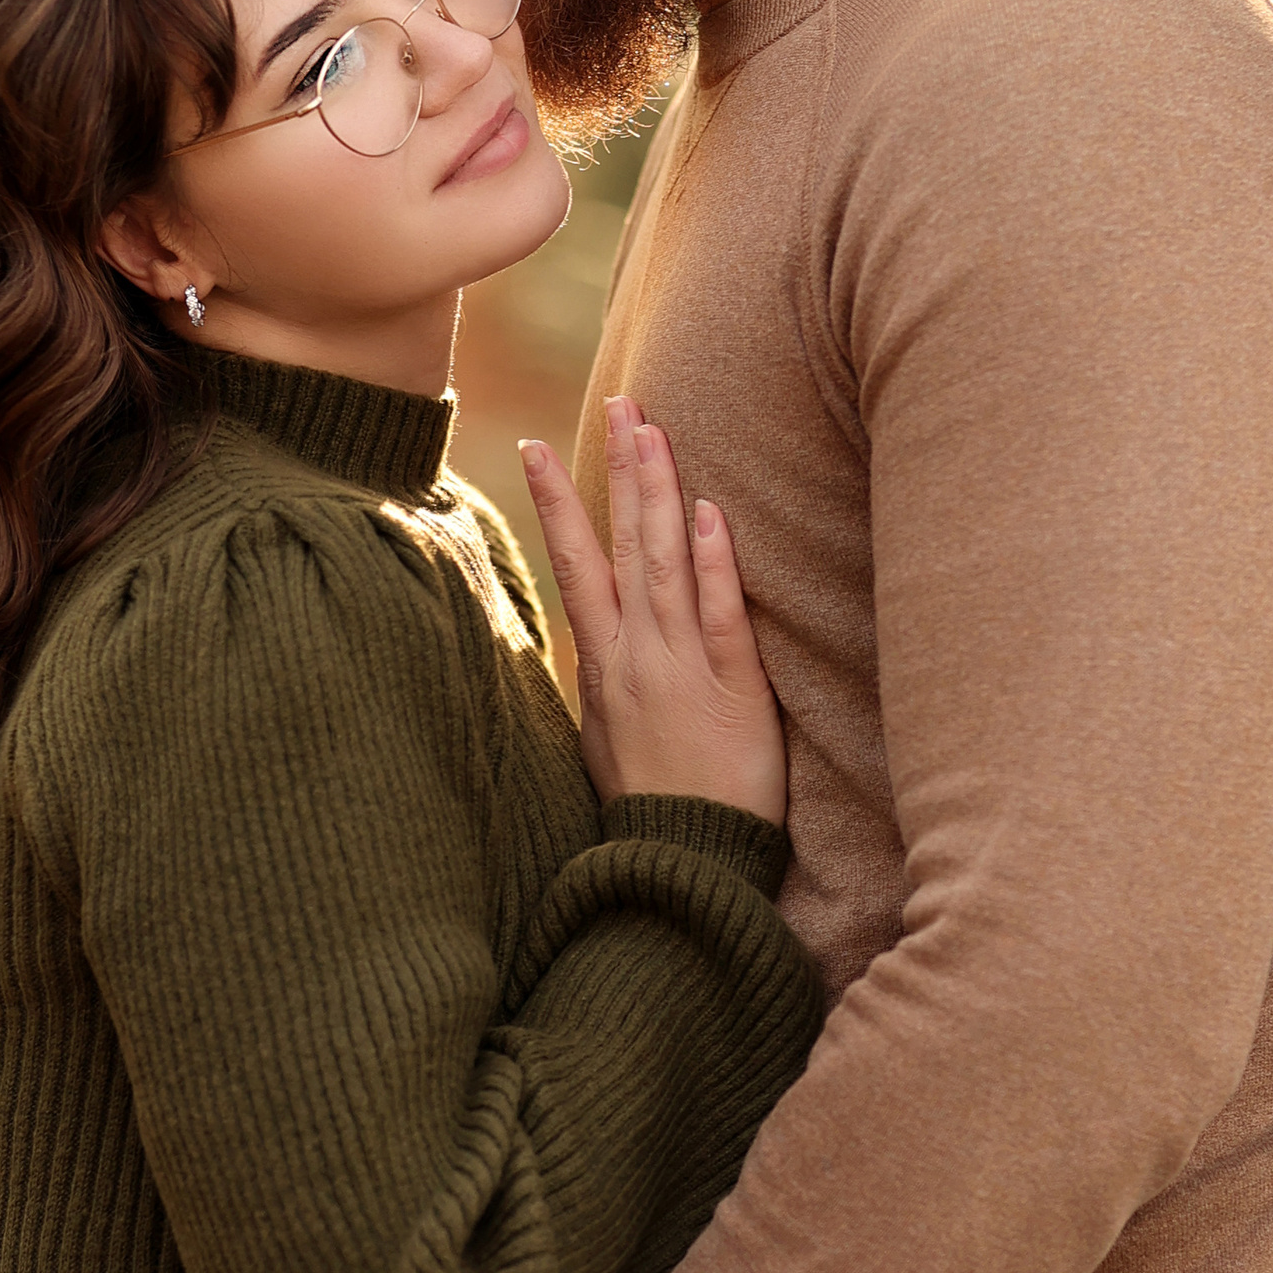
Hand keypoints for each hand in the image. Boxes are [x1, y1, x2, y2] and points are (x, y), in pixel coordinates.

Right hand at [522, 397, 785, 824]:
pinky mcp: (736, 696)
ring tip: (654, 430)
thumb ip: (607, 679)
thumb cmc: (652, 808)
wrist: (681, 871)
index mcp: (605, 667)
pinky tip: (709, 517)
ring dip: (659, 494)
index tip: (536, 446)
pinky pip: (723, 622)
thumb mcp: (608, 739)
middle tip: (623, 401)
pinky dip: (713, 569)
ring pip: (666, 566)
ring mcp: (684, 672)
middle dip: (620, 470)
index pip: (575, 566)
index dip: (558, 504)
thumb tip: (594, 637)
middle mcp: (638, 658)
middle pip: (622, 547)